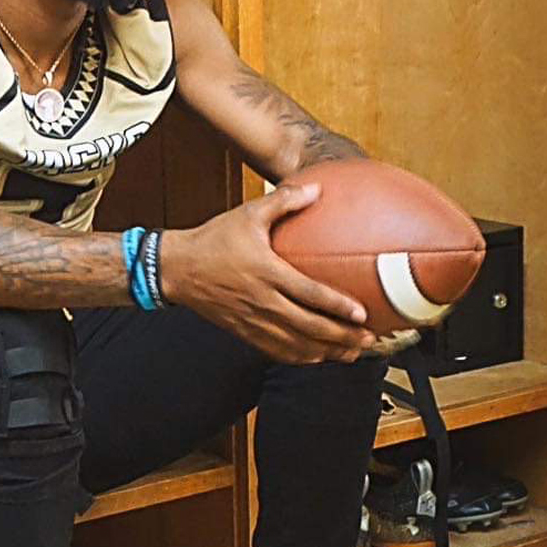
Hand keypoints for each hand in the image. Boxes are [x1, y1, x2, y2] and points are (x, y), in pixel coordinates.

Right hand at [160, 184, 375, 364]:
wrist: (177, 269)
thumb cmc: (213, 240)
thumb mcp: (248, 214)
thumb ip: (284, 201)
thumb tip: (317, 189)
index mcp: (266, 272)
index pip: (308, 293)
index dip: (337, 306)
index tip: (361, 313)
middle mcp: (262, 301)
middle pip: (309, 327)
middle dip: (342, 336)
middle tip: (369, 338)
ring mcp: (253, 321)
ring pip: (296, 345)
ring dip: (327, 351)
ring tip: (353, 351)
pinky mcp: (245, 332)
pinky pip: (277, 351)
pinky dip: (302, 357)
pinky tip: (319, 357)